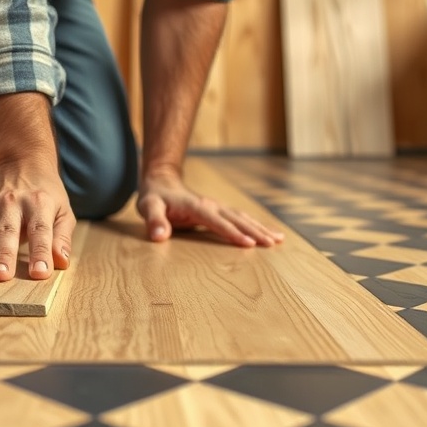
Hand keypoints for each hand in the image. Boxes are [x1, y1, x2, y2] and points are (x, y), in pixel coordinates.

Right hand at [0, 162, 75, 281]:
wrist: (22, 164)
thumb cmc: (46, 195)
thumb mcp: (63, 212)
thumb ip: (62, 237)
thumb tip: (61, 262)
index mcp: (39, 204)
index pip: (40, 231)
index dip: (40, 252)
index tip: (39, 273)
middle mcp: (12, 203)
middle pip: (6, 233)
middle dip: (2, 256)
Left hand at [137, 168, 283, 246]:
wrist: (161, 182)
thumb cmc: (154, 197)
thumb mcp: (148, 207)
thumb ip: (153, 221)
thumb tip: (159, 236)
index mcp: (196, 206)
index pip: (216, 221)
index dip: (232, 232)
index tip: (248, 243)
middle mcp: (211, 205)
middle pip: (236, 219)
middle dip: (255, 231)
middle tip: (272, 244)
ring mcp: (217, 207)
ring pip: (243, 217)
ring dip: (260, 228)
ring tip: (279, 240)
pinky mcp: (220, 211)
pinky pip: (241, 219)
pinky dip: (256, 226)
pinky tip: (270, 234)